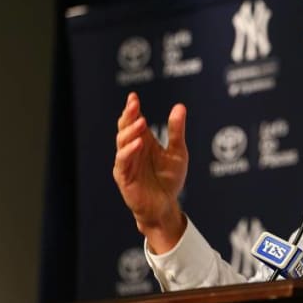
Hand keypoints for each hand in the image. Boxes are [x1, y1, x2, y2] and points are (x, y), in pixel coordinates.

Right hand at [113, 92, 188, 252]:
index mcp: (143, 142)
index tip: (133, 97)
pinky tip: (138, 144)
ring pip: (122, 144)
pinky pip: (124, 163)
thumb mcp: (178, 152)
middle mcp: (132, 151)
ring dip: (130, 132)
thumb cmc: (169, 179)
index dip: (132, 109)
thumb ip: (177, 131)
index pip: (133, 122)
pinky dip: (129, 152)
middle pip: (125, 129)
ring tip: (141, 122)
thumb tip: (179, 106)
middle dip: (128, 116)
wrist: (166, 206)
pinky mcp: (125, 178)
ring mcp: (127, 164)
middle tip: (134, 104)